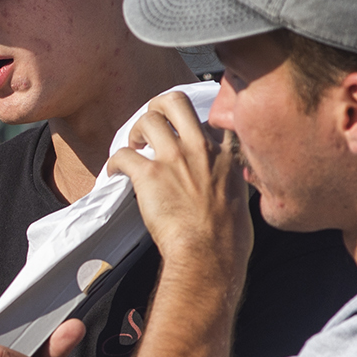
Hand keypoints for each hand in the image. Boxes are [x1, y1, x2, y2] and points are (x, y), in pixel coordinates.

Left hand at [104, 91, 251, 296]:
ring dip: (135, 130)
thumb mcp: (241, 196)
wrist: (210, 255)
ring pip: (148, 119)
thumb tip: (221, 181)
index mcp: (227, 153)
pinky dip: (114, 162)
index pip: (213, 114)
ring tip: (133, 147)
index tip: (185, 128)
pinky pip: (123, 154)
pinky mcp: (150, 176)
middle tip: (150, 126)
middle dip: (157, 107)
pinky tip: (115, 172)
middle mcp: (201, 148)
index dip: (194, 118)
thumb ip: (230, 177)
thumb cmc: (229, 238)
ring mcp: (175, 159)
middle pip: (175, 101)